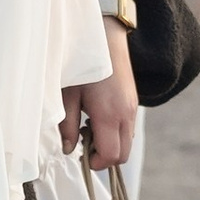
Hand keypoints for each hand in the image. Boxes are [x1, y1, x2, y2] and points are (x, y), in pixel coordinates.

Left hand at [72, 39, 139, 172]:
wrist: (106, 37)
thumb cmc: (82, 64)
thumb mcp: (67, 95)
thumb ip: (67, 126)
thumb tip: (68, 149)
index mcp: (109, 115)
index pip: (111, 156)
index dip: (95, 163)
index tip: (80, 154)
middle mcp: (126, 115)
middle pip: (123, 155)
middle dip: (104, 157)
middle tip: (84, 143)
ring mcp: (132, 109)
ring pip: (127, 142)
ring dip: (110, 144)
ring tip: (88, 126)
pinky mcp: (133, 102)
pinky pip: (128, 128)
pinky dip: (115, 132)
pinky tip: (97, 116)